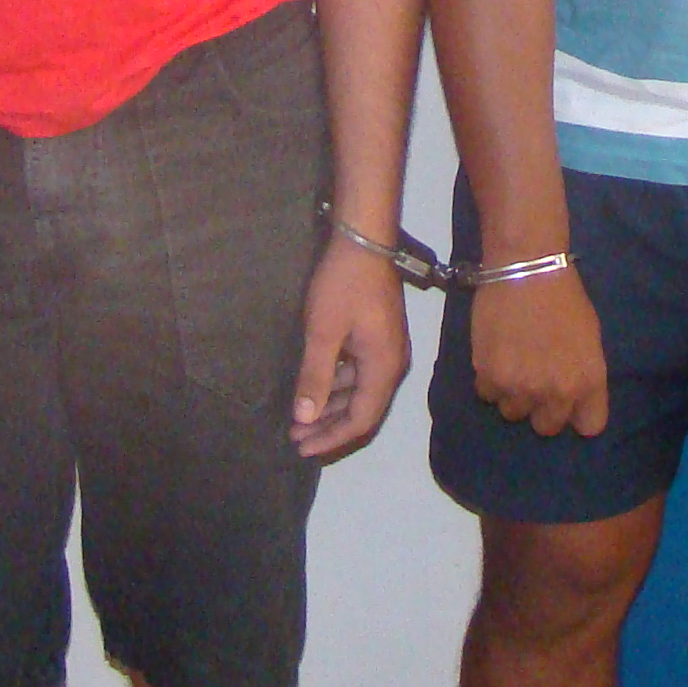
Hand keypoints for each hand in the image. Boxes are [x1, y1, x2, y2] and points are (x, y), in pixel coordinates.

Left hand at [292, 235, 413, 459]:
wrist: (364, 240)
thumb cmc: (343, 285)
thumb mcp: (323, 332)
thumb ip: (314, 377)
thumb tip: (305, 418)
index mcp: (384, 368)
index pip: (361, 419)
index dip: (331, 437)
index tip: (302, 446)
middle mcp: (391, 364)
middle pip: (363, 409)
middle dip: (329, 425)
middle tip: (295, 436)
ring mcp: (386, 349)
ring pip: (360, 391)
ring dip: (331, 405)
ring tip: (300, 415)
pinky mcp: (377, 336)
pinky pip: (359, 372)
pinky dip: (337, 384)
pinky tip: (316, 386)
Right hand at [470, 263, 609, 436]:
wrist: (526, 268)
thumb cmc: (564, 297)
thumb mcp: (591, 338)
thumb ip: (585, 375)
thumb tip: (573, 397)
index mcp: (588, 381)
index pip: (590, 427)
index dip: (579, 414)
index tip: (570, 400)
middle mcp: (555, 392)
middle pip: (547, 427)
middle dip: (542, 407)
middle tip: (536, 379)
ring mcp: (520, 388)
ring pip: (513, 412)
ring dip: (513, 394)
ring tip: (513, 363)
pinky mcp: (489, 376)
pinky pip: (488, 394)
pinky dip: (490, 379)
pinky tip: (496, 353)